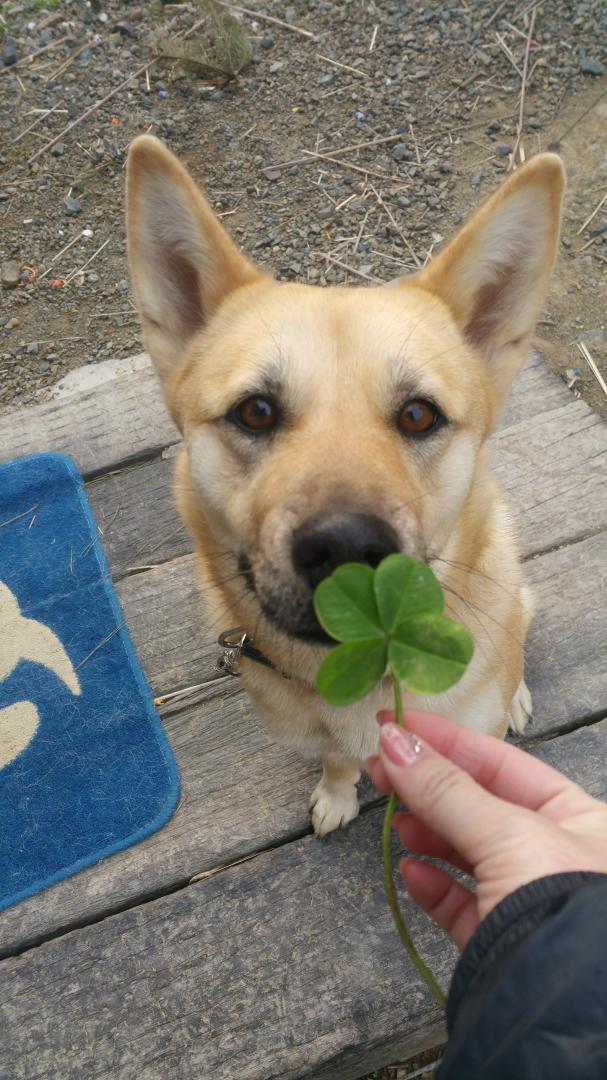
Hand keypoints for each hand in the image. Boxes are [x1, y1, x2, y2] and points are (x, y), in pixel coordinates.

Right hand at [366, 711, 606, 950]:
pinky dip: (432, 885)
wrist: (563, 1004)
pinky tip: (410, 872)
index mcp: (578, 817)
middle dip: (428, 786)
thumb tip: (393, 742)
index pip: (502, 763)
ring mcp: (529, 898)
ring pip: (466, 852)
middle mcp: (558, 853)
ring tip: (396, 821)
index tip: (397, 723)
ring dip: (427, 833)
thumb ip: (445, 789)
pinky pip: (461, 903)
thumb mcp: (505, 832)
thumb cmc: (559, 900)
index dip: (447, 740)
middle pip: (480, 805)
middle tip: (378, 767)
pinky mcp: (502, 939)